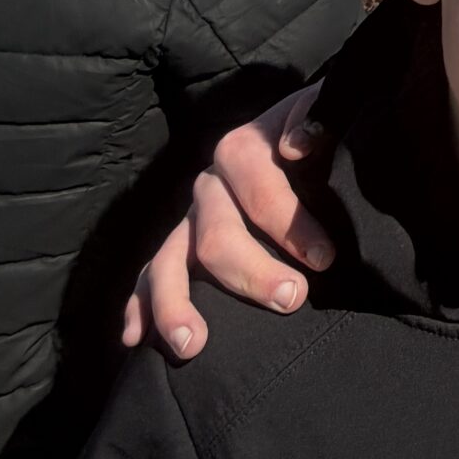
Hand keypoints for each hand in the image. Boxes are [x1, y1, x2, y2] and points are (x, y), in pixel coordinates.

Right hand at [122, 85, 334, 358]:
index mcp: (242, 150)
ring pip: (168, 261)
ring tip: (193, 346)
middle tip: (292, 299)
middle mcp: (209, 185)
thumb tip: (296, 145)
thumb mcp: (322, 112)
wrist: (297, 137)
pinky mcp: (178, 246)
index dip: (291, 224)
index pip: (260, 188)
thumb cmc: (318, 134)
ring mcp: (189, 219)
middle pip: (216, 233)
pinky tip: (133, 339)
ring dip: (175, 304)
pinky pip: (149, 275)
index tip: (325, 258)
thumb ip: (314, 118)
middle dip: (252, 271)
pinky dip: (138, 306)